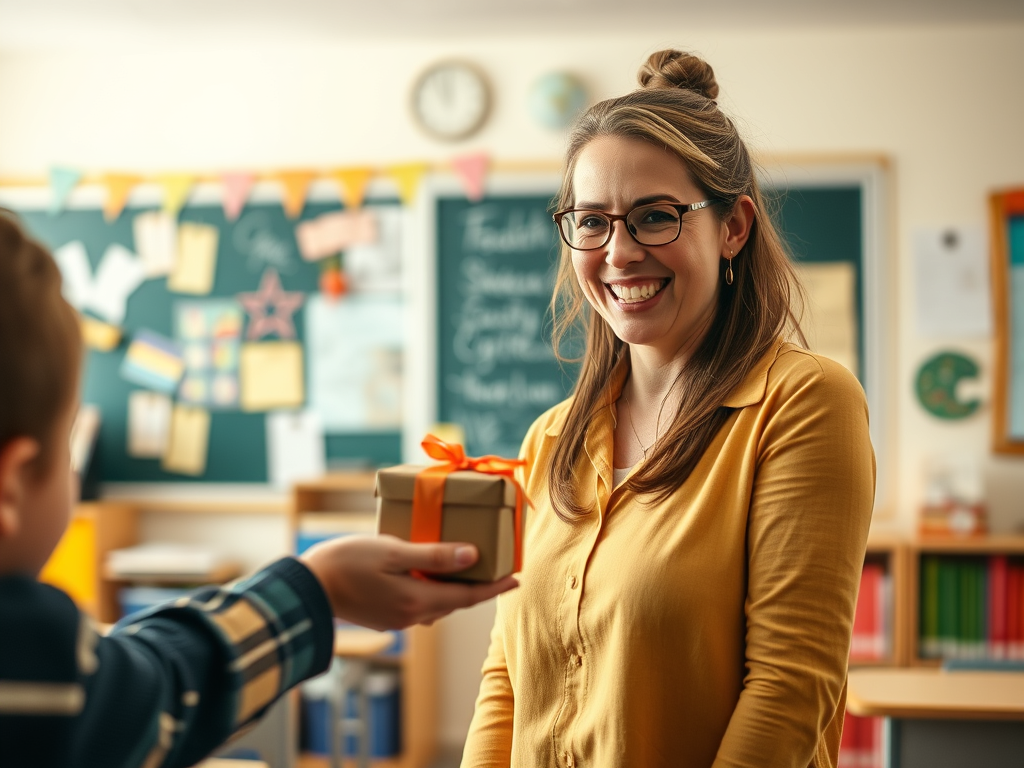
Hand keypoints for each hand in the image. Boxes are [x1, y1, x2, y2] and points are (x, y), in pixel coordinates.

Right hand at [300, 534, 517, 630]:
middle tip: (498, 570)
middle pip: (454, 601)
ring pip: (436, 603)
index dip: (494, 588)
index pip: (468, 596)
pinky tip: (430, 574)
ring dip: (455, 589)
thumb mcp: (393, 551)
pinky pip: (419, 603)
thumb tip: (473, 556)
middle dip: (478, 587)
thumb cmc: (347, 562)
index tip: (517, 579)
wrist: (306, 588)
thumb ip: (434, 555)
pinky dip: (433, 590)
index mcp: (417, 601)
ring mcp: (396, 619)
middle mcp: (411, 616)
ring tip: (469, 569)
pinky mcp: (384, 616)